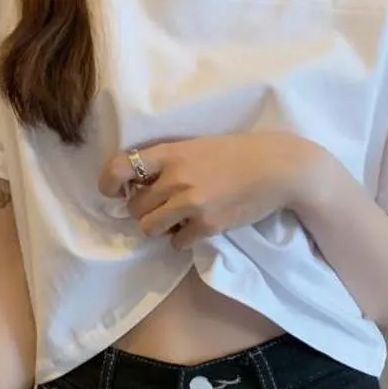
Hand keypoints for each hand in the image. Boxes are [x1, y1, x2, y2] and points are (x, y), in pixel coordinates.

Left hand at [98, 132, 323, 249]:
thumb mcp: (199, 145)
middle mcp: (176, 179)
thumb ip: (171, 161)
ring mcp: (191, 204)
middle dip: (142, 210)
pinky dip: (182, 239)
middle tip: (159, 207)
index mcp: (171, 153)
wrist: (279, 168)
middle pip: (134, 207)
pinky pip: (177, 242)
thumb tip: (142, 184)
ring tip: (176, 220)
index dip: (108, 182)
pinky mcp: (207, 225)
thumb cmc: (239, 152)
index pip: (120, 167)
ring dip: (159, 227)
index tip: (111, 191)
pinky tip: (196, 228)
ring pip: (150, 228)